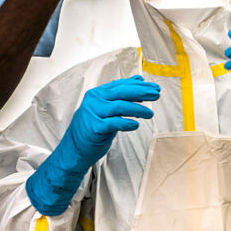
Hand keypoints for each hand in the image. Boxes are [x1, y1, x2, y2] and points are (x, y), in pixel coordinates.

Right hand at [26, 76, 159, 215]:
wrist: (74, 150)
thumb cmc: (92, 129)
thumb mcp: (106, 109)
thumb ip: (120, 96)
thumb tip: (139, 80)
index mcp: (97, 94)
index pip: (120, 85)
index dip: (138, 85)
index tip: (154, 87)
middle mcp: (93, 101)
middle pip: (121, 93)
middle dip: (141, 92)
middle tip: (156, 95)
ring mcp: (92, 114)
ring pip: (120, 107)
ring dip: (138, 109)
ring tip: (149, 114)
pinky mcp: (94, 128)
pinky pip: (114, 123)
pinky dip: (127, 123)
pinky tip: (136, 124)